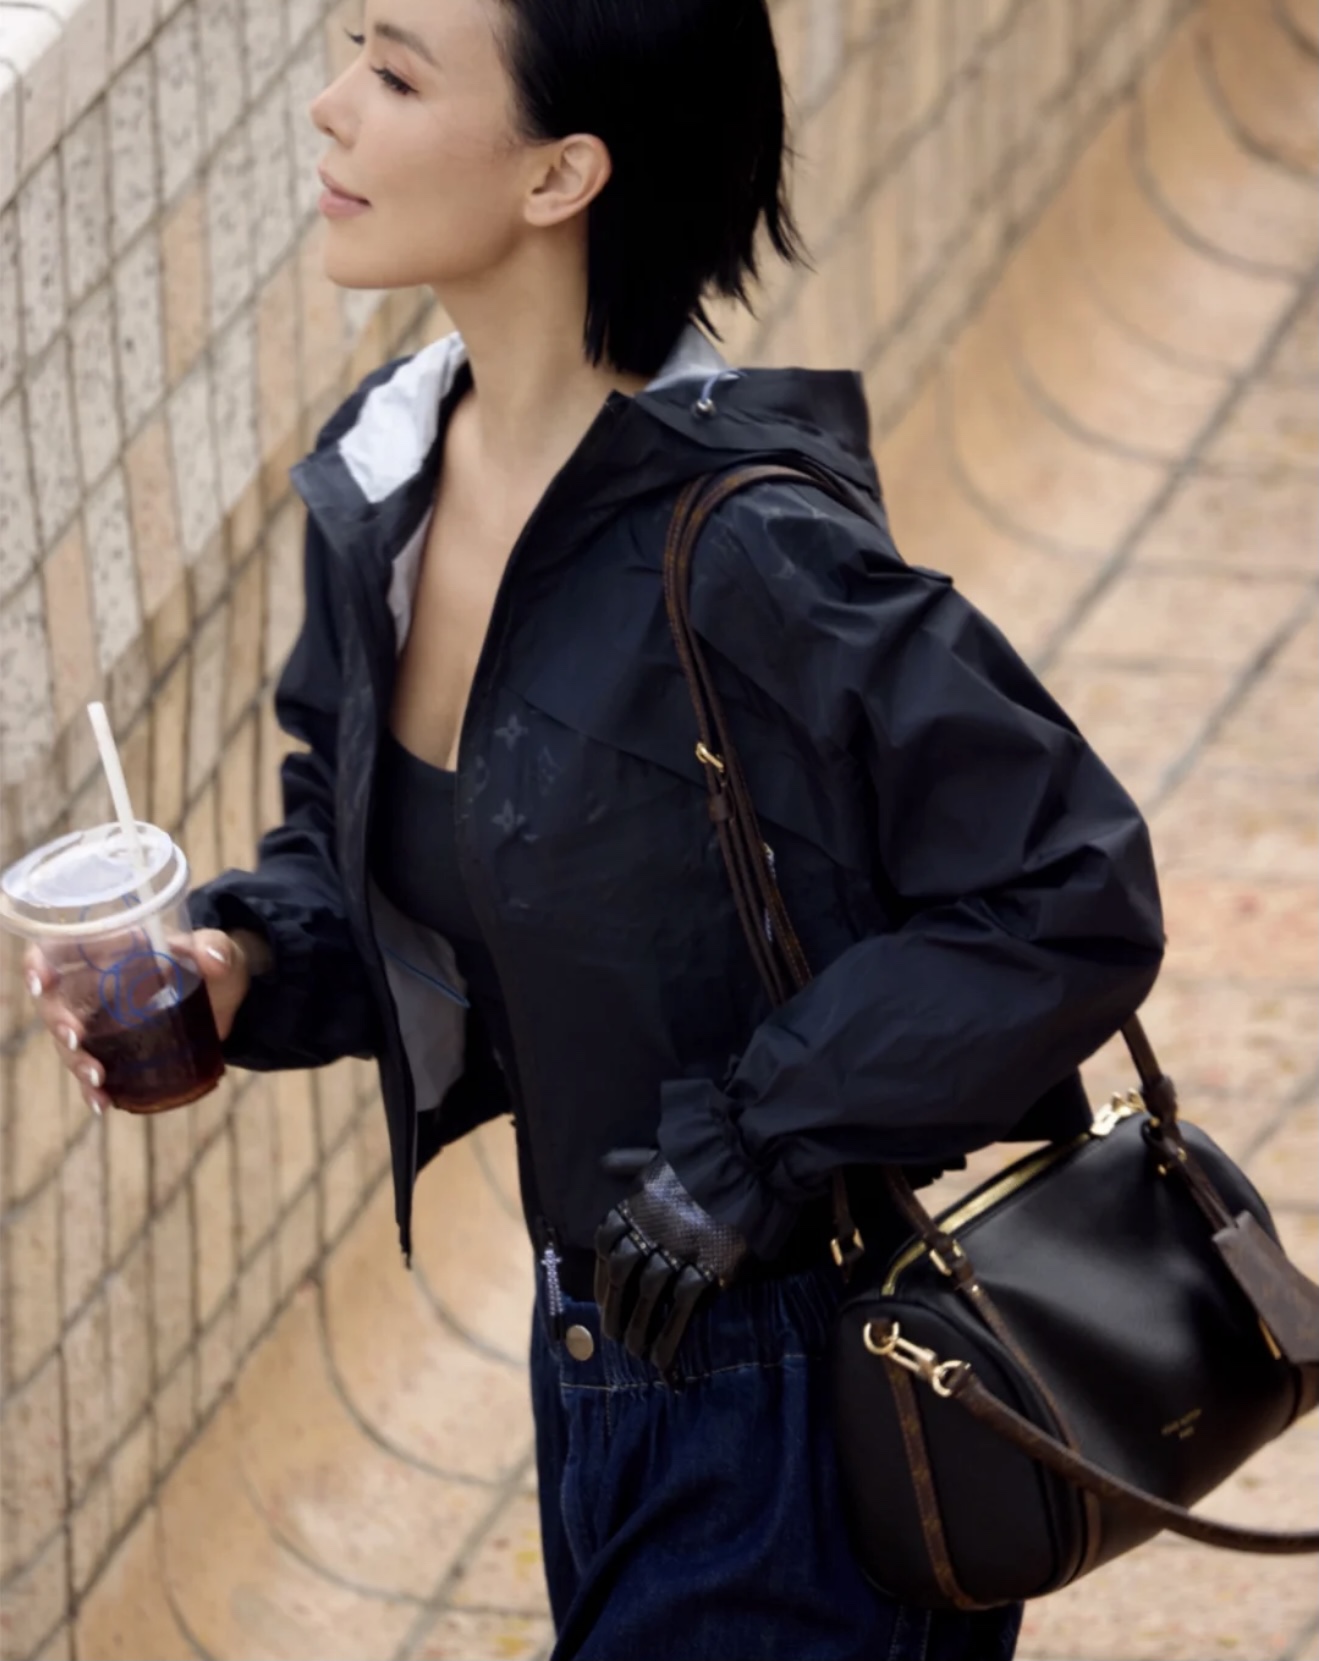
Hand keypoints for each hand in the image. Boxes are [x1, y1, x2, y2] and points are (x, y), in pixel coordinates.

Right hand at [25, 929, 254, 1116]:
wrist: (229, 999)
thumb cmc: (215, 963)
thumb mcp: (220, 950)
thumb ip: (217, 948)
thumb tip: (213, 958)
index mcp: (113, 950)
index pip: (60, 949)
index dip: (40, 964)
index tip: (43, 982)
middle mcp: (98, 985)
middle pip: (57, 1001)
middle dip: (57, 1021)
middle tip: (77, 1038)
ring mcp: (104, 1021)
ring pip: (70, 1042)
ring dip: (75, 1061)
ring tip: (97, 1078)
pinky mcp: (116, 1051)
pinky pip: (93, 1072)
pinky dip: (92, 1090)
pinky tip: (103, 1103)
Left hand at [594, 1150, 747, 1371]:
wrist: (745, 1162)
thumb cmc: (702, 1162)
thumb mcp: (658, 1158)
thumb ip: (630, 1163)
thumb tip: (606, 1160)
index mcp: (636, 1203)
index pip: (605, 1244)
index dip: (601, 1277)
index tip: (601, 1300)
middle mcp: (651, 1227)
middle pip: (622, 1273)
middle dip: (614, 1308)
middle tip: (613, 1336)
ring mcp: (679, 1247)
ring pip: (649, 1294)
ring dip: (638, 1328)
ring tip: (635, 1352)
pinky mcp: (708, 1264)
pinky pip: (681, 1306)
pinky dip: (669, 1334)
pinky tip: (663, 1358)